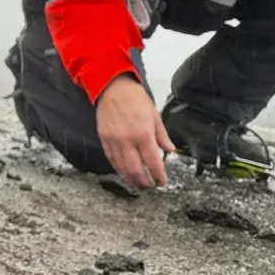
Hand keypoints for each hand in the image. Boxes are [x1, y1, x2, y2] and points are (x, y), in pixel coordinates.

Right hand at [95, 73, 174, 189]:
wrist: (112, 88)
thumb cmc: (136, 99)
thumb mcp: (154, 115)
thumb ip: (162, 135)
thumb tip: (170, 150)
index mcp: (144, 134)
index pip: (153, 162)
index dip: (158, 175)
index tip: (162, 182)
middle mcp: (128, 141)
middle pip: (135, 170)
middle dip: (143, 182)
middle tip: (149, 187)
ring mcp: (114, 142)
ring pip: (122, 168)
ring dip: (130, 180)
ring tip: (137, 185)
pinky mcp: (104, 140)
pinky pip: (111, 160)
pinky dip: (118, 170)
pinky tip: (124, 174)